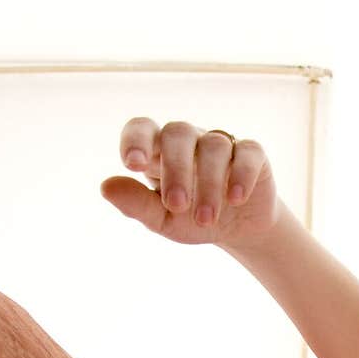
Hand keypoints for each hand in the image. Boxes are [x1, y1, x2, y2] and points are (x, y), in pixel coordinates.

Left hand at [100, 117, 280, 248]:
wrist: (236, 230)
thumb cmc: (190, 218)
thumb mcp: (161, 219)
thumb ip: (135, 204)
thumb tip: (106, 186)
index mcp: (158, 151)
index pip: (142, 128)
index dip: (136, 139)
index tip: (132, 163)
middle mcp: (189, 140)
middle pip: (178, 133)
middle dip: (176, 169)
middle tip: (177, 205)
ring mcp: (221, 144)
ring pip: (214, 146)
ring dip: (209, 184)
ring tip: (206, 219)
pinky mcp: (252, 154)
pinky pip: (248, 152)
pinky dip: (241, 174)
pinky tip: (236, 199)